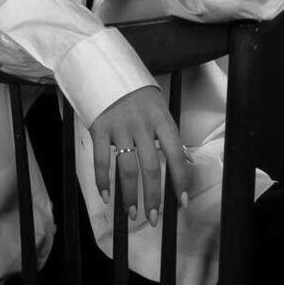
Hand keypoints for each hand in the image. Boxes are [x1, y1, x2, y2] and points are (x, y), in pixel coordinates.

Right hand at [89, 85, 190, 225]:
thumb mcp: (158, 106)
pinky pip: (101, 160)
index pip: (175, 154)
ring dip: (130, 195)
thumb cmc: (137, 91)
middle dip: (153, 197)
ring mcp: (120, 126)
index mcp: (161, 118)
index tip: (182, 203)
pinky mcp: (100, 127)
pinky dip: (103, 181)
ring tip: (132, 213)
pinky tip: (107, 196)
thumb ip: (167, 132)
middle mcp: (142, 124)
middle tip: (153, 218)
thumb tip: (183, 161)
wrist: (106, 66)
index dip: (180, 181)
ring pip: (127, 168)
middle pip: (150, 167)